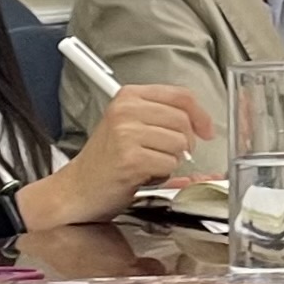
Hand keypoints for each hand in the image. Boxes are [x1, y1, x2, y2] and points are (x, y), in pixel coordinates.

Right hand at [30, 82, 217, 226]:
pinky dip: (161, 175)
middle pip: (183, 121)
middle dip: (183, 144)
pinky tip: (141, 174)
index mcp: (129, 96)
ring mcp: (127, 133)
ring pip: (179, 144)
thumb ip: (164, 117)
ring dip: (170, 161)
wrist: (77, 188)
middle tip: (163, 155)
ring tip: (146, 164)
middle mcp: (126, 110)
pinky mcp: (130, 158)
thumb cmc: (106, 160)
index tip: (206, 130)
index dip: (200, 114)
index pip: (181, 95)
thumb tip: (203, 125)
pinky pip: (169, 164)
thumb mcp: (132, 126)